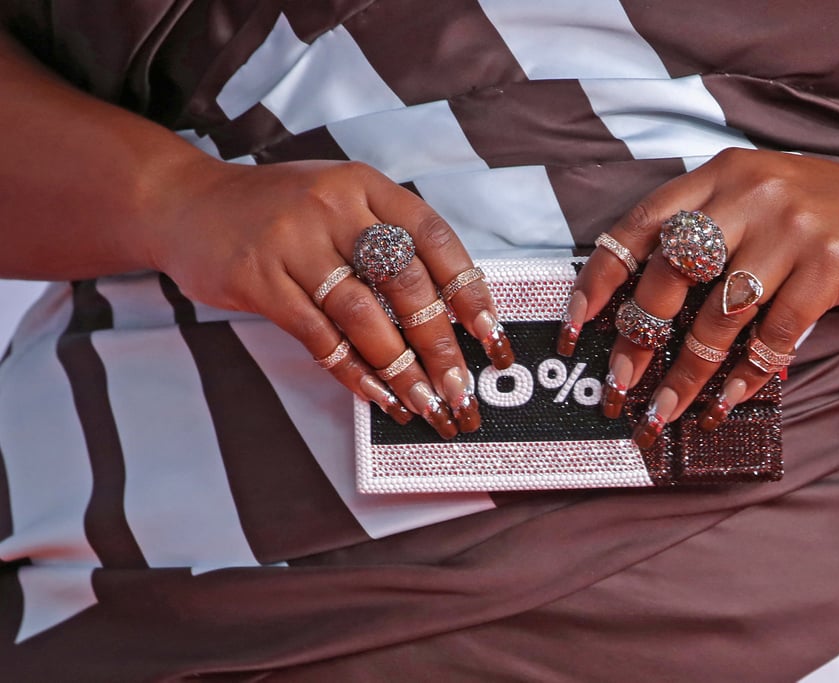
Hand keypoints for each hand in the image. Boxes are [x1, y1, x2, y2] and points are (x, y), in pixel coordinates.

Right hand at [152, 158, 513, 437]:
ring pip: (362, 314)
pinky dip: (351, 370)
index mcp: (364, 186)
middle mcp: (333, 206)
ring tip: (425, 403)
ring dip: (399, 367)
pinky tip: (376, 395)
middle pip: (404, 281)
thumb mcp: (336, 202)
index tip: (490, 334)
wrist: (184, 203)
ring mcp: (293, 241)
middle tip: (461, 388)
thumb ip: (384, 240)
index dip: (469, 289)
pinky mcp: (259, 278)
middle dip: (440, 344)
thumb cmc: (276, 211)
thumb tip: (445, 312)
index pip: (434, 237)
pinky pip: (317, 335)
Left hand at [562, 148, 838, 444]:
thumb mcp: (757, 199)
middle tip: (617, 384)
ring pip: (718, 316)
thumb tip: (637, 302)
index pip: (639, 226)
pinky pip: (772, 336)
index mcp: (720, 175)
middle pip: (670, 275)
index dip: (599, 278)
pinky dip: (744, 377)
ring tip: (665, 411)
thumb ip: (703, 229)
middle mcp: (750, 193)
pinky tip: (725, 402)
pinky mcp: (829, 264)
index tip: (574, 324)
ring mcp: (791, 227)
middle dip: (637, 338)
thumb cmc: (822, 216)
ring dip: (687, 375)